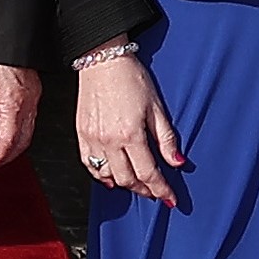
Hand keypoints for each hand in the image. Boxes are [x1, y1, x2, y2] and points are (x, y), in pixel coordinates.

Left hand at [0, 64, 41, 174]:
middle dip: (5, 157)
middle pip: (21, 143)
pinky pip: (28, 122)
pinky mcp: (33, 95)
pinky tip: (3, 132)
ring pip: (26, 134)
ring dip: (11, 147)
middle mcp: (29, 105)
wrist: (8, 38)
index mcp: (15, 105)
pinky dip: (16, 133)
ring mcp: (34, 100)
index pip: (9, 142)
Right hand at [73, 53, 185, 203]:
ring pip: (108, 176)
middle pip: (128, 179)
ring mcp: (93, 139)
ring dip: (124, 183)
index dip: (161, 189)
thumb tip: (177, 162)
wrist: (103, 60)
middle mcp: (109, 140)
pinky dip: (101, 175)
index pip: (149, 173)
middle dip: (144, 190)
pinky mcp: (81, 134)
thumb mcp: (156, 107)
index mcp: (131, 134)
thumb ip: (166, 138)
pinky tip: (111, 177)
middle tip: (155, 191)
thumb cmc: (131, 78)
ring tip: (137, 183)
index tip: (170, 198)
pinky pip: (88, 165)